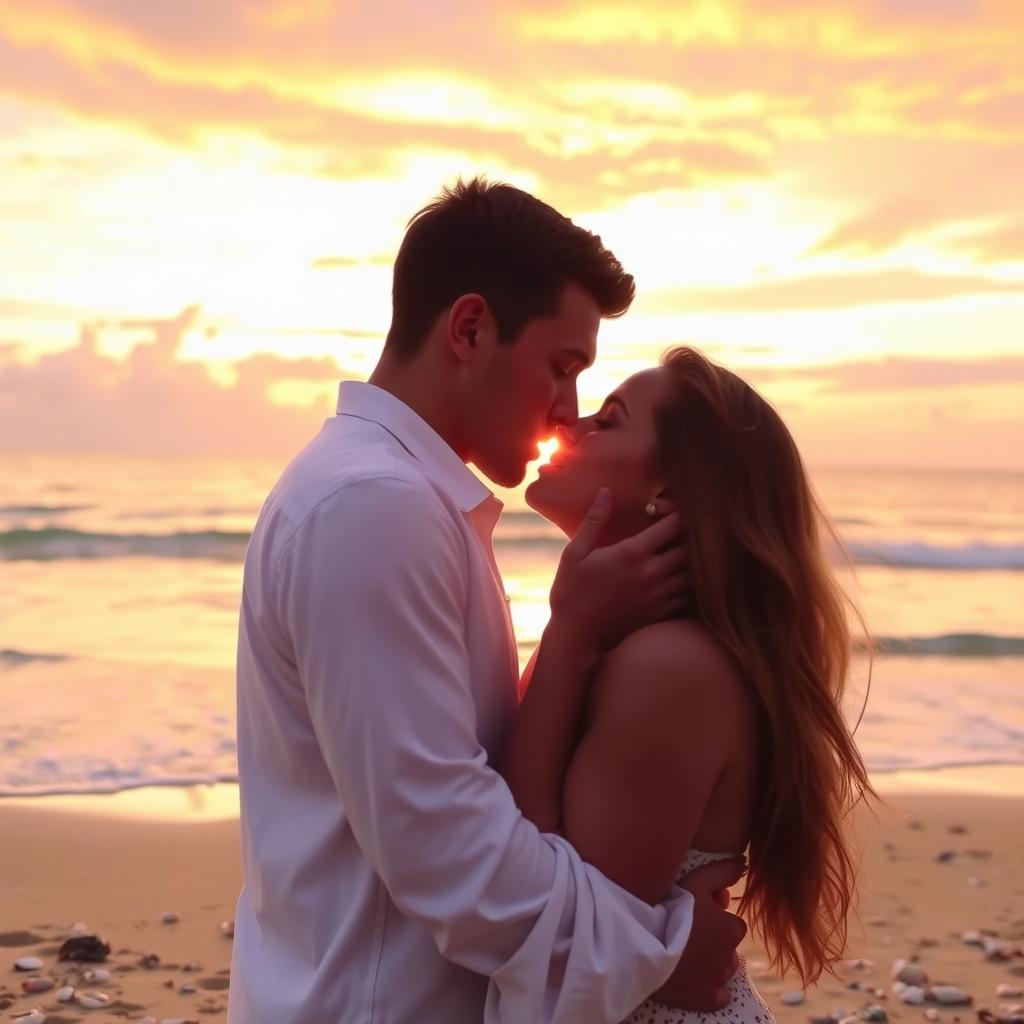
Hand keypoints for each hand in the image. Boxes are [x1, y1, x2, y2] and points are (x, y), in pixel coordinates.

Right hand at [548, 488, 688, 651]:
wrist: (576, 637)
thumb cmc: (571, 592)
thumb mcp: (574, 553)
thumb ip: (594, 520)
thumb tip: (605, 492)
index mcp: (632, 553)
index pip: (673, 525)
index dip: (676, 513)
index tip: (667, 511)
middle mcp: (652, 573)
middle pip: (691, 547)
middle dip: (689, 535)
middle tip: (678, 531)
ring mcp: (660, 596)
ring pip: (695, 572)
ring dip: (692, 561)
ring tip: (681, 553)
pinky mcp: (662, 614)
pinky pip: (690, 595)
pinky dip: (690, 584)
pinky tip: (678, 579)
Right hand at [655, 857, 747, 1011]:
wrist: (649, 948)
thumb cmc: (673, 911)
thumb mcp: (697, 882)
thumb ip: (723, 872)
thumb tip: (744, 863)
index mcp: (731, 929)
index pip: (734, 923)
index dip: (717, 917)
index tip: (697, 915)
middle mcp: (731, 955)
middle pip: (729, 946)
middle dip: (716, 940)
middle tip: (691, 933)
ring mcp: (719, 979)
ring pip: (724, 969)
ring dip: (713, 962)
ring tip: (688, 952)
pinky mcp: (707, 998)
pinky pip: (719, 995)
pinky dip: (713, 989)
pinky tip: (697, 979)